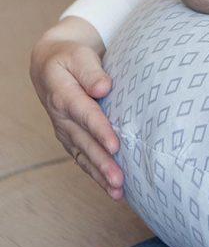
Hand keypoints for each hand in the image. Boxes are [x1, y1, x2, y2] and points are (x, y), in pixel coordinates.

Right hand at [29, 21, 123, 200]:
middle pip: (85, 143)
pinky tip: (113, 189)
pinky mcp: (71, 138)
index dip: (100, 131)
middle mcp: (62, 118)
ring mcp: (66, 131)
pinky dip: (97, 174)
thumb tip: (103, 88)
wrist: (50, 65)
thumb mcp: (78, 55)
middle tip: (119, 180)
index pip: (85, 115)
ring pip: (84, 156)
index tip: (115, 145)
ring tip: (119, 191)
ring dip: (100, 175)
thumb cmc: (70, 57)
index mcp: (64, 96)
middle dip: (103, 163)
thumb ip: (91, 71)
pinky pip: (84, 159)